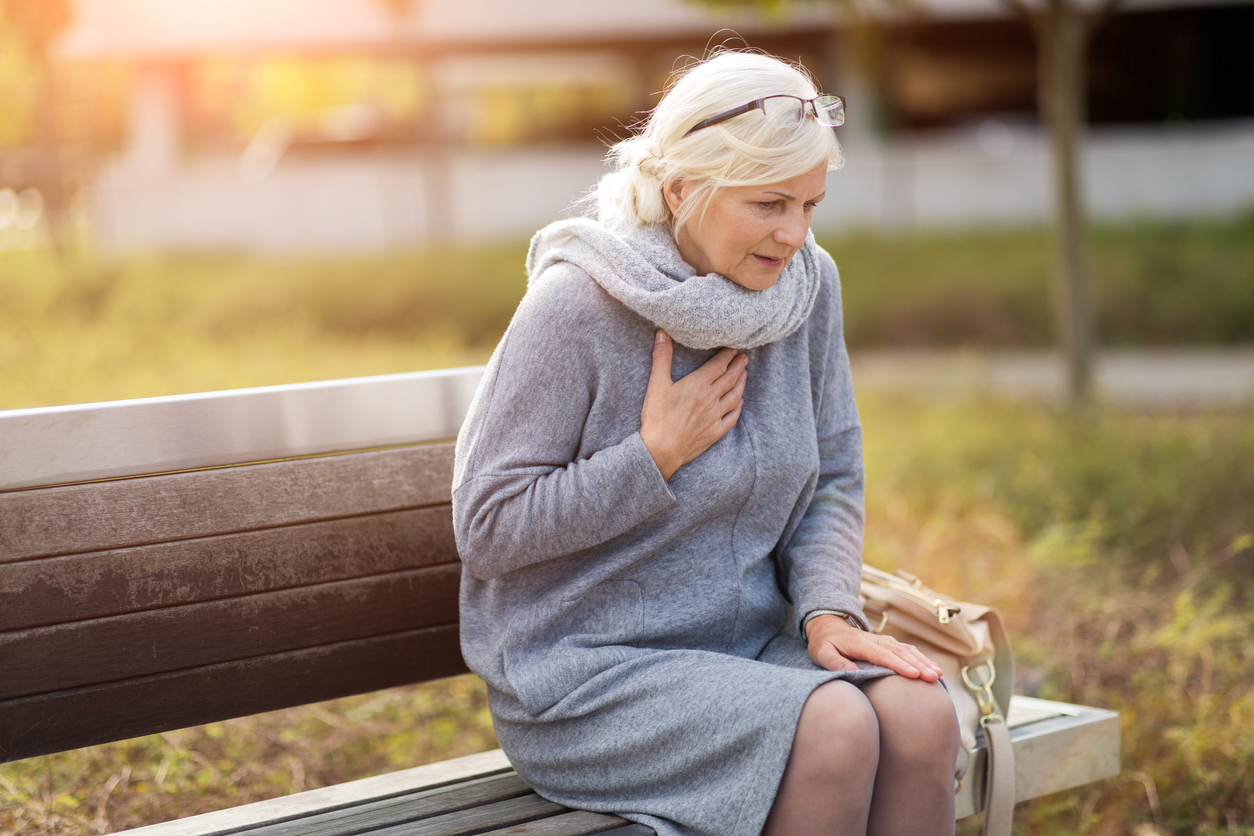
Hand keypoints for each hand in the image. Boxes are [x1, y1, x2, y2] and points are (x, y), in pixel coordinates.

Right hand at [640, 330, 746, 479]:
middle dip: (739, 366)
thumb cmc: (657, 417)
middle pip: (730, 378)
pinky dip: (737, 408)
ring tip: (745, 374)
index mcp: (698, 384)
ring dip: (741, 383)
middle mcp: (711, 398)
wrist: (661, 450)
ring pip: (734, 395)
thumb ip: (662, 357)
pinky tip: (739, 403)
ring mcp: (715, 416)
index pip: (718, 365)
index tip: (733, 348)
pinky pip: (732, 417)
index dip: (727, 355)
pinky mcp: (715, 432)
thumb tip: (663, 333)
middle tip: (744, 357)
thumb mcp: (656, 384)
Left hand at [806, 615, 944, 681]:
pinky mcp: (888, 644)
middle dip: (919, 664)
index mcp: (861, 644)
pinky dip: (921, 658)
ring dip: (923, 661)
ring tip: (937, 674)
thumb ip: (835, 663)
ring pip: (907, 650)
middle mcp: (876, 640)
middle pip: (900, 652)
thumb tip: (852, 674)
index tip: (914, 675)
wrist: (828, 627)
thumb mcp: (822, 654)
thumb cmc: (824, 644)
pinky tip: (932, 668)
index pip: (883, 655)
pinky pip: (907, 650)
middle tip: (934, 677)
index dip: (899, 665)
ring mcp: (884, 641)